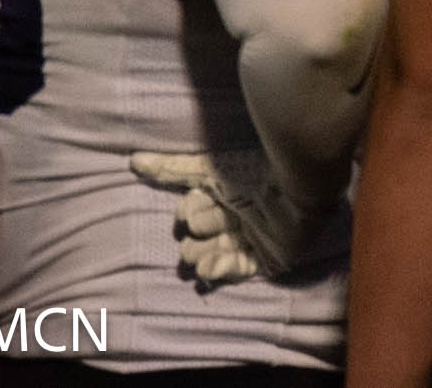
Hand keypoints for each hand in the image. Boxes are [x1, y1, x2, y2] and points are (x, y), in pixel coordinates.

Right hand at [131, 149, 333, 282]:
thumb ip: (172, 169)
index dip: (190, 211)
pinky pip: (238, 272)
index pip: (193, 215)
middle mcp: (236, 221)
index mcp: (224, 200)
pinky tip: (209, 267)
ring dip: (205, 253)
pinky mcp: (267, 260)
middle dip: (199, 233)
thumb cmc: (254, 173)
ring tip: (210, 246)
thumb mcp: (208, 170)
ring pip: (212, 257)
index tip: (196, 201)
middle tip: (212, 221)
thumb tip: (133, 160)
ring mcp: (252, 241)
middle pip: (199, 239)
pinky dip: (221, 270)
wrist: (298, 185)